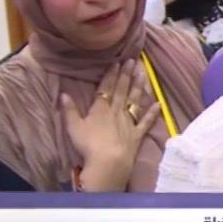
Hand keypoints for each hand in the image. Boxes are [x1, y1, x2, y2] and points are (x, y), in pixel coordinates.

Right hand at [62, 60, 160, 191]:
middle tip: (132, 60)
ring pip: (135, 100)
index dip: (111, 74)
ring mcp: (129, 122)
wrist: (108, 162)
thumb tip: (63, 93)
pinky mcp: (137, 134)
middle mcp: (117, 111)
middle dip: (126, 74)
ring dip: (139, 85)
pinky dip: (153, 112)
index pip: (106, 87)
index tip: (117, 61)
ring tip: (144, 72)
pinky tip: (159, 103)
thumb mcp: (73, 127)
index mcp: (101, 109)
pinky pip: (146, 121)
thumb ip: (69, 110)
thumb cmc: (88, 145)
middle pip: (122, 89)